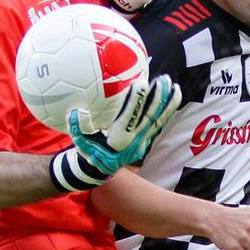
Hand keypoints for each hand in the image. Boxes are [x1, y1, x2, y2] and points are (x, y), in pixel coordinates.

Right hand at [50, 76, 179, 192]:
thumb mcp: (79, 142)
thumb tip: (75, 113)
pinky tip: (173, 96)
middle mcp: (134, 140)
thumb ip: (76, 128)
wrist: (101, 170)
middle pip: (148, 117)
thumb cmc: (90, 152)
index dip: (136, 102)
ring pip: (158, 120)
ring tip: (173, 85)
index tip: (141, 84)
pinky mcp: (147, 139)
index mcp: (118, 139)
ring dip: (166, 102)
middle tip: (163, 80)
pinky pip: (159, 123)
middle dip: (157, 98)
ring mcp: (143, 140)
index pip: (129, 118)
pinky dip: (167, 110)